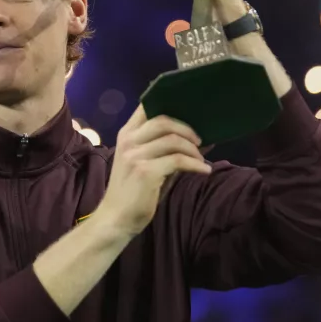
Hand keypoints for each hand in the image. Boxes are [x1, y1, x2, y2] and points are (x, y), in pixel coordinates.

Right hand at [97, 105, 211, 236]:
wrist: (117, 218)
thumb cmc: (134, 191)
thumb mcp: (146, 163)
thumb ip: (167, 148)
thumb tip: (200, 138)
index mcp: (127, 134)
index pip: (146, 107)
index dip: (169, 103)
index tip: (189, 111)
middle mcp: (129, 140)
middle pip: (164, 120)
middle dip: (187, 129)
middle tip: (199, 141)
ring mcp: (136, 155)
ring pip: (173, 140)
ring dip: (193, 150)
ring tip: (201, 160)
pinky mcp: (146, 171)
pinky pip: (178, 160)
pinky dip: (195, 164)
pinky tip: (203, 170)